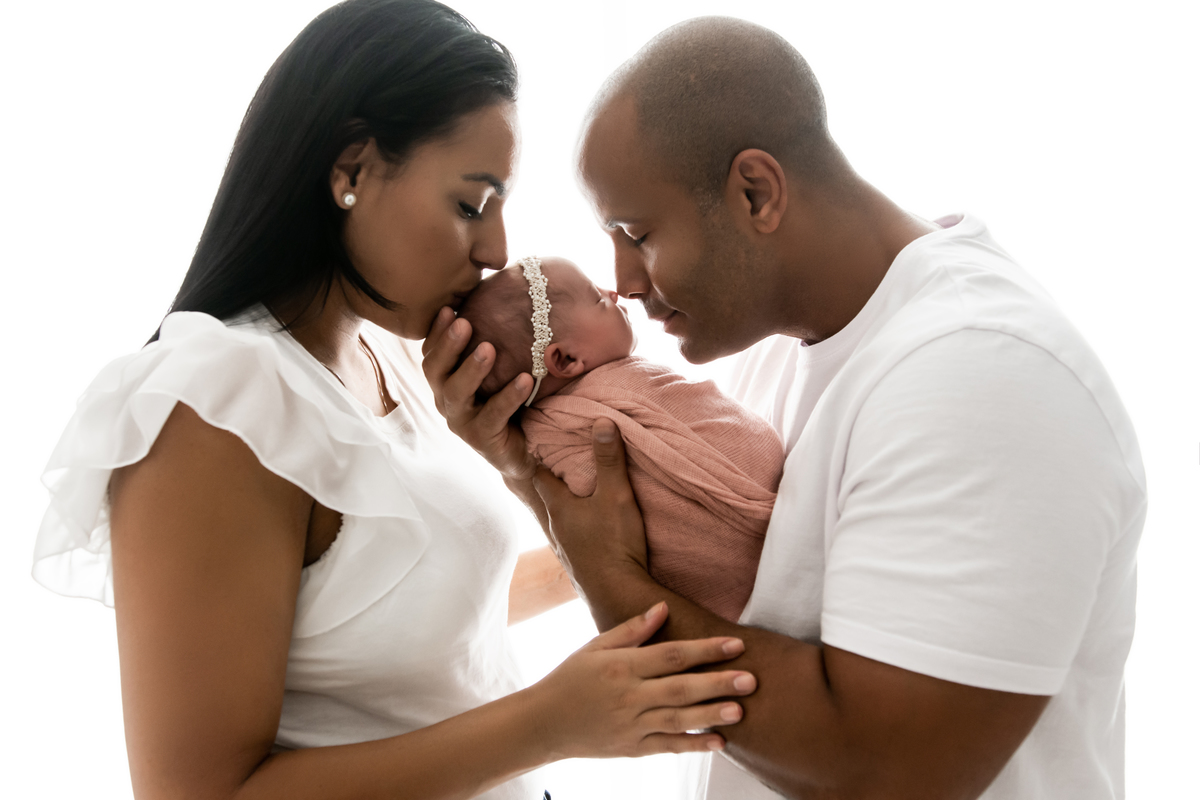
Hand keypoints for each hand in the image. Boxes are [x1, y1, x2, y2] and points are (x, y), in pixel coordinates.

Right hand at [422, 307, 536, 480]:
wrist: (525, 450)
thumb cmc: (509, 402)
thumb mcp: (496, 370)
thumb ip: (491, 341)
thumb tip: (503, 296)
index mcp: (446, 381)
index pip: (431, 353)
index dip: (436, 332)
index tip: (448, 307)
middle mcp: (447, 400)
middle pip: (435, 370)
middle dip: (448, 345)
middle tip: (464, 323)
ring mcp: (461, 421)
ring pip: (456, 394)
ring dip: (472, 369)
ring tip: (490, 348)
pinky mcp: (482, 439)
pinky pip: (492, 416)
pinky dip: (508, 396)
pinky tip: (526, 379)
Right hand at [525, 601, 756, 758]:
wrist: (543, 723)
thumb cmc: (570, 678)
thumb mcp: (595, 646)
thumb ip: (632, 629)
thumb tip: (664, 608)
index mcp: (621, 665)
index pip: (671, 654)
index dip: (705, 649)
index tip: (735, 644)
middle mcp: (628, 696)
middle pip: (680, 687)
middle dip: (717, 683)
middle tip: (751, 679)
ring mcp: (630, 725)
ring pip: (677, 719)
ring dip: (710, 714)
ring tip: (741, 710)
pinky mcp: (631, 749)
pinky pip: (667, 747)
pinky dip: (693, 744)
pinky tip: (719, 742)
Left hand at [533, 418, 649, 594]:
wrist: (617, 594)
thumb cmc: (613, 542)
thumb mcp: (616, 495)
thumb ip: (609, 459)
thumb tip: (601, 421)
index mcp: (558, 507)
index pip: (539, 475)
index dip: (539, 458)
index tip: (538, 442)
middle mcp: (556, 527)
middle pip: (547, 497)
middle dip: (552, 481)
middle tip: (557, 463)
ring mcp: (566, 548)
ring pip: (560, 519)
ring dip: (566, 505)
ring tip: (576, 493)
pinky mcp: (580, 564)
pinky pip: (573, 537)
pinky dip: (577, 526)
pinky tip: (589, 529)